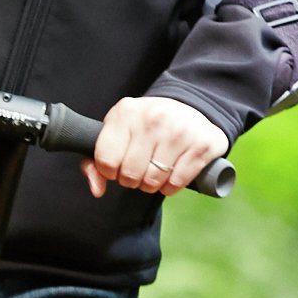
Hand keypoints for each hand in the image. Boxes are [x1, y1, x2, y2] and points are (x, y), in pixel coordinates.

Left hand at [84, 95, 228, 197]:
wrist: (189, 107)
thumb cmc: (145, 125)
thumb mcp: (117, 132)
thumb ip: (96, 161)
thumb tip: (97, 190)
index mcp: (126, 112)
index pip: (105, 160)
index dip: (109, 172)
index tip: (117, 167)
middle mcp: (153, 118)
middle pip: (130, 173)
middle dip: (132, 180)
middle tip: (138, 171)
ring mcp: (179, 130)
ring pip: (153, 181)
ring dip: (152, 185)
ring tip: (155, 172)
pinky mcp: (202, 145)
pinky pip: (177, 182)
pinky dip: (171, 187)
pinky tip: (171, 175)